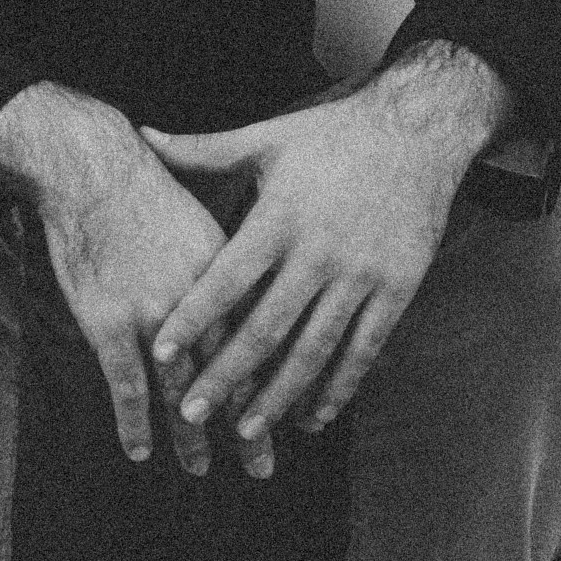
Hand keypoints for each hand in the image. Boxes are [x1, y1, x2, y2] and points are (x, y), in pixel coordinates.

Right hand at [0, 83, 275, 478]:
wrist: (92, 169)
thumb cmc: (147, 185)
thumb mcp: (206, 215)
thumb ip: (232, 258)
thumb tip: (261, 286)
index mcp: (229, 269)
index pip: (259, 339)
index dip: (273, 381)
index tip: (288, 416)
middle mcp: (199, 298)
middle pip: (230, 374)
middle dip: (246, 425)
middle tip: (262, 466)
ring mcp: (154, 314)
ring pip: (181, 390)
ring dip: (192, 436)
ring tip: (201, 470)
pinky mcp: (110, 322)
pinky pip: (127, 386)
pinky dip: (134, 423)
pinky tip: (139, 451)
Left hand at [143, 44, 512, 442]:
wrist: (417, 129)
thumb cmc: (332, 134)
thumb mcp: (267, 136)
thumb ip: (204, 149)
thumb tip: (143, 134)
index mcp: (280, 216)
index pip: (227, 278)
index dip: (193, 318)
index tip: (161, 352)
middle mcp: (318, 251)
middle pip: (266, 327)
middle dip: (226, 375)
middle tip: (191, 413)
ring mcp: (360, 275)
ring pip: (313, 349)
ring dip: (278, 395)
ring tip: (246, 431)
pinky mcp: (396, 289)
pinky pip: (364, 350)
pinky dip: (338, 388)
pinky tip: (312, 417)